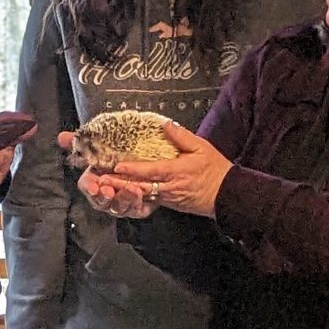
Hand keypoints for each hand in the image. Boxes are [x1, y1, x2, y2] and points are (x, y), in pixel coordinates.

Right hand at [61, 130, 157, 218]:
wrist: (143, 158)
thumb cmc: (117, 154)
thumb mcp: (100, 145)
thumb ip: (80, 142)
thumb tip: (61, 136)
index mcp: (93, 180)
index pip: (86, 185)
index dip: (89, 187)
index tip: (93, 187)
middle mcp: (105, 195)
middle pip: (101, 201)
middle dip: (104, 197)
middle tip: (108, 191)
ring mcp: (120, 203)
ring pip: (118, 206)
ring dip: (123, 199)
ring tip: (131, 189)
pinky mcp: (137, 208)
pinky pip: (136, 208)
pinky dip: (137, 202)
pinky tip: (141, 192)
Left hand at [113, 121, 231, 217]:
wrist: (228, 195)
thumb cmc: (215, 169)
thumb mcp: (201, 148)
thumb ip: (181, 137)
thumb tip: (164, 124)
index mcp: (176, 172)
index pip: (151, 171)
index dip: (133, 170)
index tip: (117, 166)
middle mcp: (169, 187)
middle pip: (140, 187)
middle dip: (119, 184)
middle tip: (100, 181)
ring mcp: (169, 198)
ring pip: (143, 195)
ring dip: (124, 191)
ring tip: (106, 187)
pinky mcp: (170, 204)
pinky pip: (150, 200)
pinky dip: (135, 196)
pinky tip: (122, 192)